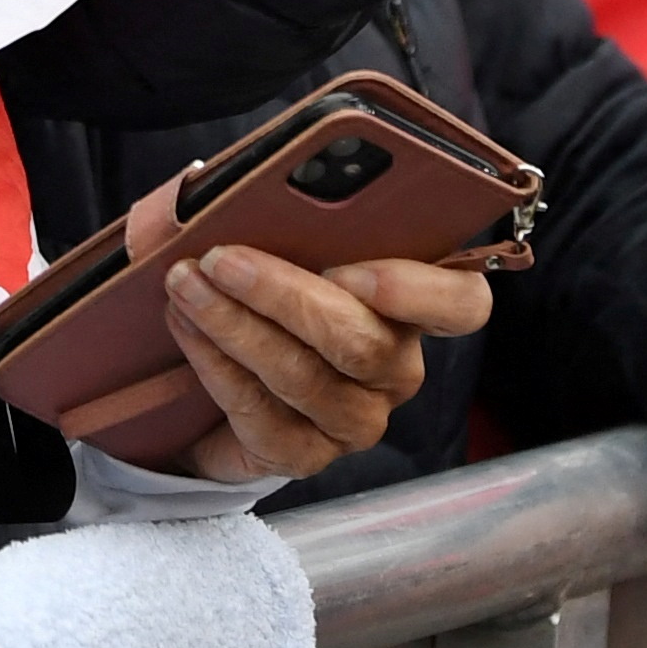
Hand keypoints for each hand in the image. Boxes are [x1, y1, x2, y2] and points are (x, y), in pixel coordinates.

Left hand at [160, 246, 487, 485]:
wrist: (221, 388)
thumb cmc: (272, 295)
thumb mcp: (293, 250)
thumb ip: (297, 222)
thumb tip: (249, 190)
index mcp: (413, 308)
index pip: (461, 304)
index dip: (419, 290)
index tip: (352, 269)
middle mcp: (396, 370)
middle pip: (360, 341)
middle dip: (282, 295)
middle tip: (221, 259)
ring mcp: (354, 421)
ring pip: (303, 377)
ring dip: (234, 325)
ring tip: (186, 285)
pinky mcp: (305, 457)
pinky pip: (259, 412)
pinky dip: (214, 363)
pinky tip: (185, 327)